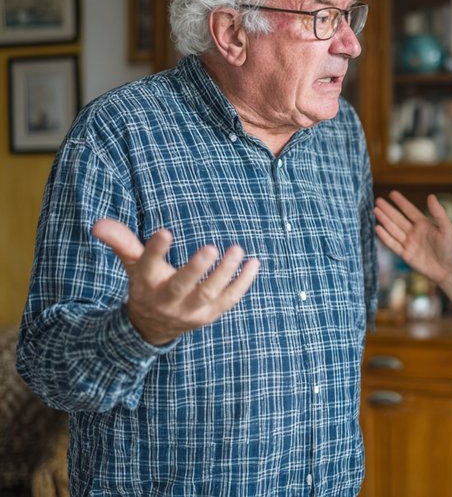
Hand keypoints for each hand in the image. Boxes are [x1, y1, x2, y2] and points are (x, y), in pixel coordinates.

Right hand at [92, 218, 259, 345]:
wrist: (153, 327)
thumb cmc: (146, 284)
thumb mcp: (132, 264)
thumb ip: (121, 242)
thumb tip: (98, 223)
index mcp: (147, 283)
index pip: (148, 265)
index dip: (155, 249)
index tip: (165, 232)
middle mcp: (168, 300)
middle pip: (181, 286)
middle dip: (195, 269)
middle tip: (210, 247)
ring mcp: (191, 310)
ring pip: (209, 293)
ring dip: (225, 272)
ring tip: (237, 249)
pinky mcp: (210, 314)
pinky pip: (230, 299)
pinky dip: (243, 283)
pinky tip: (254, 263)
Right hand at [374, 191, 451, 285]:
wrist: (448, 270)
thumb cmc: (451, 249)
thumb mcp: (447, 229)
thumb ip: (439, 213)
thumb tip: (431, 196)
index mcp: (424, 225)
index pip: (410, 211)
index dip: (401, 202)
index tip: (392, 193)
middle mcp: (414, 232)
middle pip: (398, 219)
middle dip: (388, 210)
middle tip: (378, 200)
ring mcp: (409, 243)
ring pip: (393, 229)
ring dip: (384, 220)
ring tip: (375, 210)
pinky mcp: (405, 255)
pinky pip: (393, 244)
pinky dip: (385, 237)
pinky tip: (378, 228)